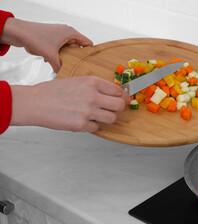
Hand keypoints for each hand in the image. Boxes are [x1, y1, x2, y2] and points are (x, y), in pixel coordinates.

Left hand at [0, 17, 92, 72]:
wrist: (18, 32)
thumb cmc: (35, 38)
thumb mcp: (51, 56)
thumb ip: (59, 67)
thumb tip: (63, 76)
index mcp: (71, 33)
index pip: (87, 42)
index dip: (90, 53)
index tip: (91, 63)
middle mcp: (66, 32)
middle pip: (77, 47)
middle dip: (76, 58)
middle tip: (78, 68)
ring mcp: (59, 35)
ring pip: (68, 49)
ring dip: (65, 57)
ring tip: (65, 67)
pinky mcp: (51, 38)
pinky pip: (59, 48)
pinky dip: (57, 55)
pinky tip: (52, 62)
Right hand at [10, 76, 129, 131]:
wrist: (35, 103)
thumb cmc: (53, 92)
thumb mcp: (77, 81)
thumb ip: (95, 87)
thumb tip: (113, 94)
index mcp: (92, 82)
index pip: (117, 91)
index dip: (121, 97)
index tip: (122, 100)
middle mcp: (92, 96)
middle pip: (120, 105)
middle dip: (118, 108)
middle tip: (112, 109)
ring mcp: (88, 111)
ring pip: (112, 118)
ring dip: (106, 118)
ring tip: (95, 116)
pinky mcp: (81, 125)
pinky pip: (96, 127)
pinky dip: (91, 126)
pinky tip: (80, 120)